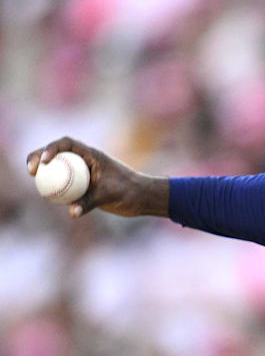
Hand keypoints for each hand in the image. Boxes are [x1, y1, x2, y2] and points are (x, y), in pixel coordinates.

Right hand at [26, 137, 168, 217]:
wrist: (142, 198)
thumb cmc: (130, 191)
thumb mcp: (108, 195)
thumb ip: (89, 202)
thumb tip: (72, 213)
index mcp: (92, 154)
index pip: (67, 143)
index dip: (51, 148)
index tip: (45, 161)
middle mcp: (85, 161)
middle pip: (57, 154)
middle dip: (39, 157)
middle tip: (31, 170)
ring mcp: (83, 173)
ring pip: (58, 169)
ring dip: (44, 172)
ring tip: (32, 178)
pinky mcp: (83, 185)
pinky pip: (64, 184)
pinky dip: (54, 187)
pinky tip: (47, 196)